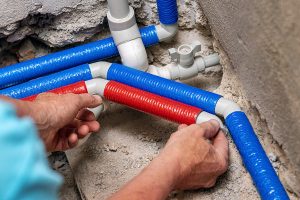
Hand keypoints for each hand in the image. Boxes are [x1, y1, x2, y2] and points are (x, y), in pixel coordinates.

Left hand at [31, 93, 101, 151]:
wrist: (38, 125)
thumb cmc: (50, 110)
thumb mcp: (74, 100)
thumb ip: (88, 100)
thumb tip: (97, 99)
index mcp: (58, 103)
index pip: (76, 108)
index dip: (86, 112)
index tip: (94, 114)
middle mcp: (55, 116)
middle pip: (76, 122)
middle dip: (87, 124)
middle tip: (94, 126)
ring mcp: (54, 130)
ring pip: (73, 132)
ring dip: (81, 132)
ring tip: (84, 131)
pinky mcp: (53, 142)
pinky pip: (67, 143)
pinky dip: (73, 140)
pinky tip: (74, 137)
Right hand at [109, 120, 228, 199]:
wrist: (163, 169)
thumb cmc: (180, 154)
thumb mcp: (196, 131)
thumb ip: (207, 126)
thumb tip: (212, 123)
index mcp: (219, 161)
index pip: (222, 141)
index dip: (215, 129)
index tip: (211, 122)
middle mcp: (211, 171)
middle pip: (209, 147)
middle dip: (200, 134)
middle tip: (194, 125)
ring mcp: (199, 176)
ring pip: (198, 154)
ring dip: (190, 141)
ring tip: (182, 131)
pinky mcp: (187, 177)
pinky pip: (189, 160)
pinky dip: (184, 150)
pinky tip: (176, 141)